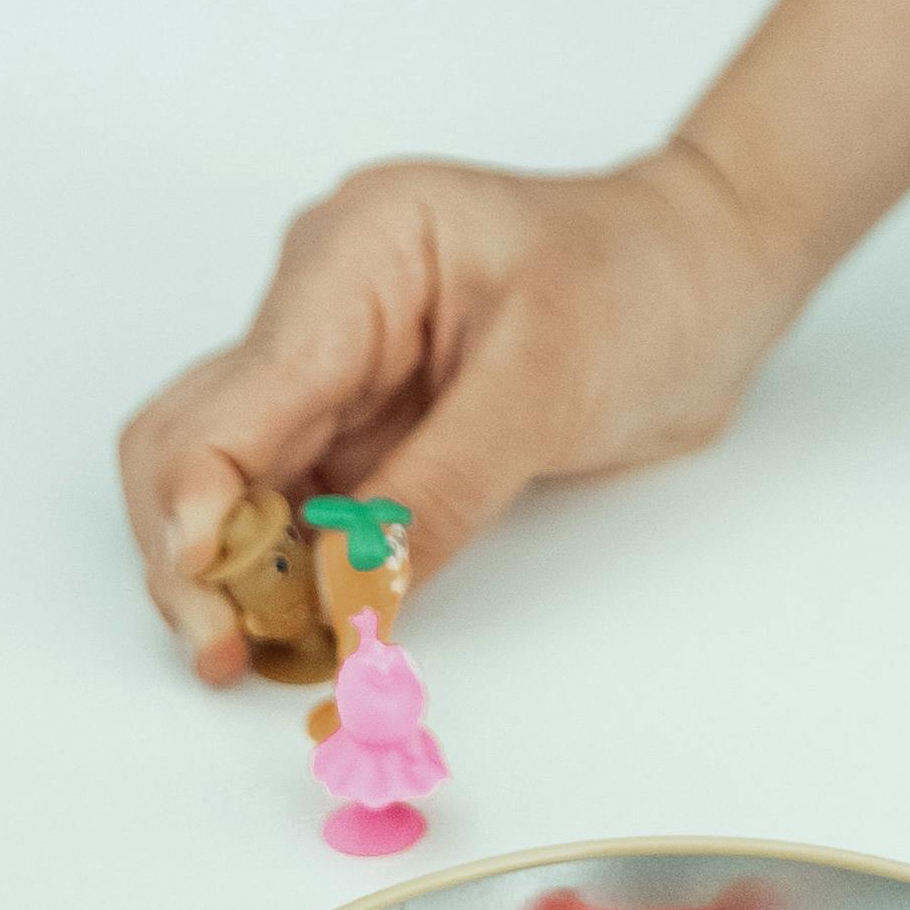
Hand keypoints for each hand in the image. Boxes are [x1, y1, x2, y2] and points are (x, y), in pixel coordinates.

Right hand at [116, 140, 806, 678]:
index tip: (216, 609)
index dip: (197, 510)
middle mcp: (321, 305)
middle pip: (195, 445)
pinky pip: (295, 505)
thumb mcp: (549, 384)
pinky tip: (311, 627)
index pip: (229, 400)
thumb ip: (439, 488)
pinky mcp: (367, 424)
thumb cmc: (649, 283)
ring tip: (269, 656)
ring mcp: (338, 366)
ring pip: (229, 485)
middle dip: (196, 557)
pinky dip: (291, 571)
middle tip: (230, 654)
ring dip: (238, 575)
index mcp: (354, 253)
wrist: (714, 273)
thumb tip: (348, 593)